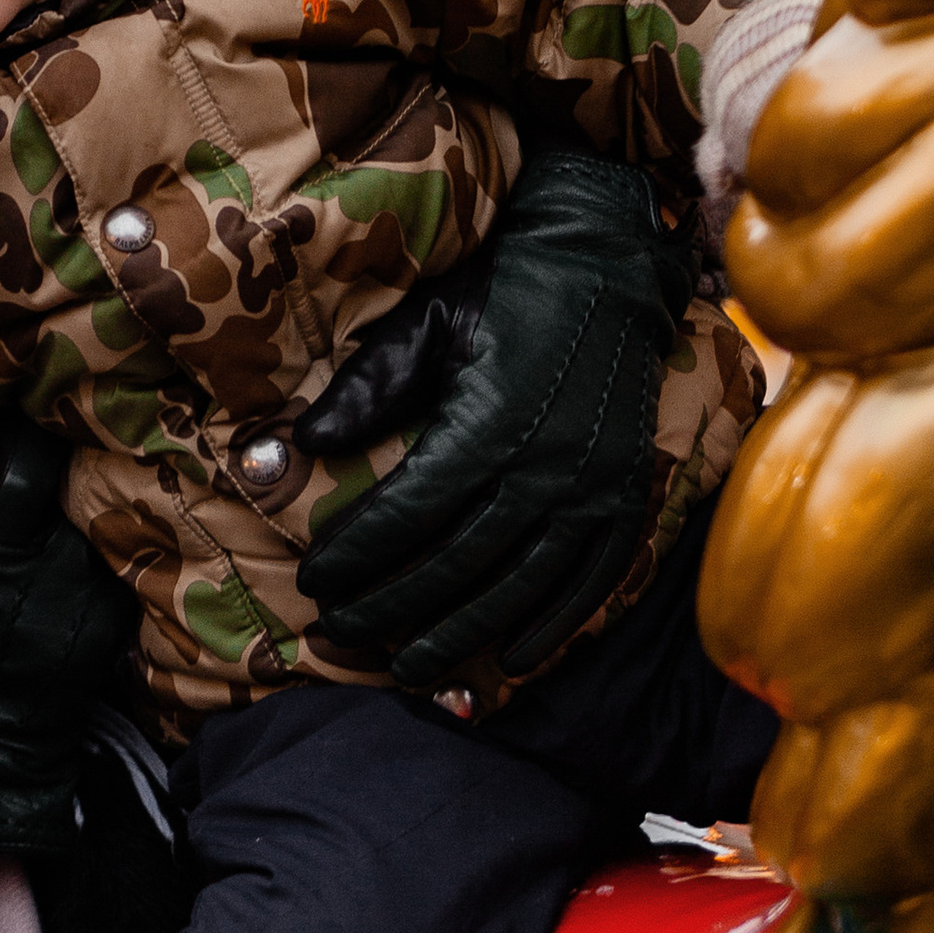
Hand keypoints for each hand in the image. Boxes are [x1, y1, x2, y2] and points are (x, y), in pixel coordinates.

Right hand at [0, 382, 138, 855]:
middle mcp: (4, 558)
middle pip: (28, 458)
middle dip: (33, 424)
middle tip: (41, 406)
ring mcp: (63, 581)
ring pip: (82, 492)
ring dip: (78, 477)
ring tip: (79, 466)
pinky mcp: (107, 605)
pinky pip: (113, 543)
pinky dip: (105, 536)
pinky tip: (93, 542)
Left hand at [295, 152, 697, 694]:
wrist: (609, 266)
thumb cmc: (505, 291)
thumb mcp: (429, 323)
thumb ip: (370, 386)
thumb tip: (306, 442)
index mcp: (485, 425)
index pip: (406, 514)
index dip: (356, 555)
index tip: (314, 582)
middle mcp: (542, 469)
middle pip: (455, 563)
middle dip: (391, 606)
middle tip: (343, 633)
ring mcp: (590, 489)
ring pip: (517, 586)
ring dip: (460, 633)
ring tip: (410, 666)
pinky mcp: (627, 496)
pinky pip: (590, 582)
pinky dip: (551, 627)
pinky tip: (510, 659)